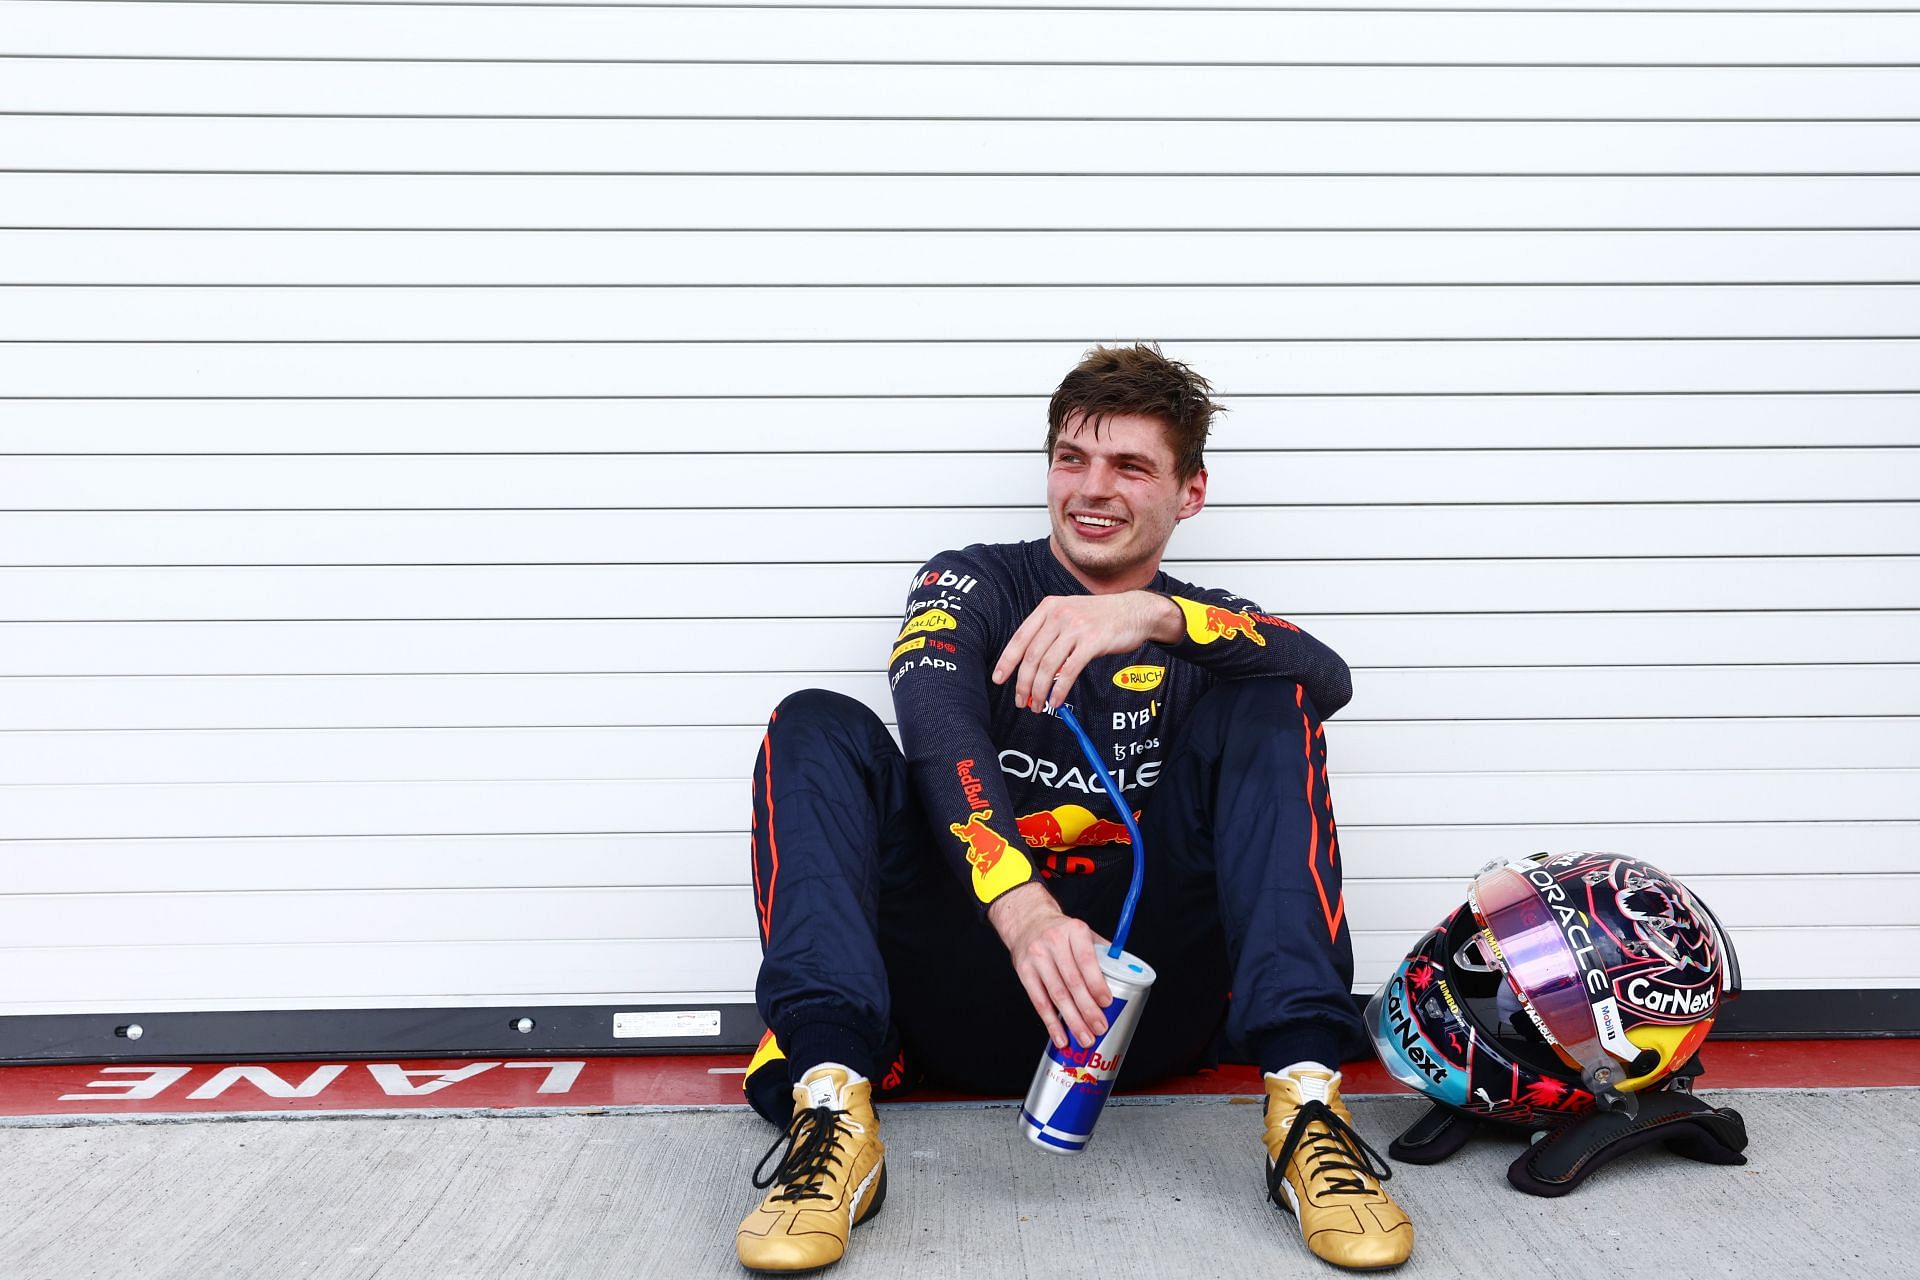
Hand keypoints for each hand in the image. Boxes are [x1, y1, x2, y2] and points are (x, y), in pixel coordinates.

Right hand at [987, 882, 1114, 1049]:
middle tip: (1099, 1027)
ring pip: (1057, 994)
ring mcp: (1037, 957)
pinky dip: (1051, 1022)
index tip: (1107, 1002)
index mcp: (1074, 931)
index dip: (1097, 984)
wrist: (1027, 922)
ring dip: (1072, 1020)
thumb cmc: (1060, 931)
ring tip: (1085, 1037)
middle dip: (1088, 1009)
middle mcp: (1054, 942)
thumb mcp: (1081, 932)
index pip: (1087, 960)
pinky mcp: (1023, 971)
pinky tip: (1061, 1036)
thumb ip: (1101, 951)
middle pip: (1072, 982)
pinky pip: (1039, 1001)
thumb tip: (1126, 973)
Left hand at [992, 591, 1182, 712]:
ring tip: (1038, 705)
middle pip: (1032, 656)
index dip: (1007, 661)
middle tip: (1021, 701)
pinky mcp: (1092, 641)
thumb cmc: (1101, 617)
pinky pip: (1069, 671)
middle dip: (1023, 683)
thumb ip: (1049, 633)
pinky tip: (1056, 700)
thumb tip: (1030, 666)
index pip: (1020, 638)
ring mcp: (1076, 627)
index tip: (999, 679)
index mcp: (1048, 608)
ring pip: (1048, 665)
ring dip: (1039, 690)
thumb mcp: (1070, 614)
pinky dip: (1059, 690)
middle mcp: (1059, 615)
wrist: (1135, 610)